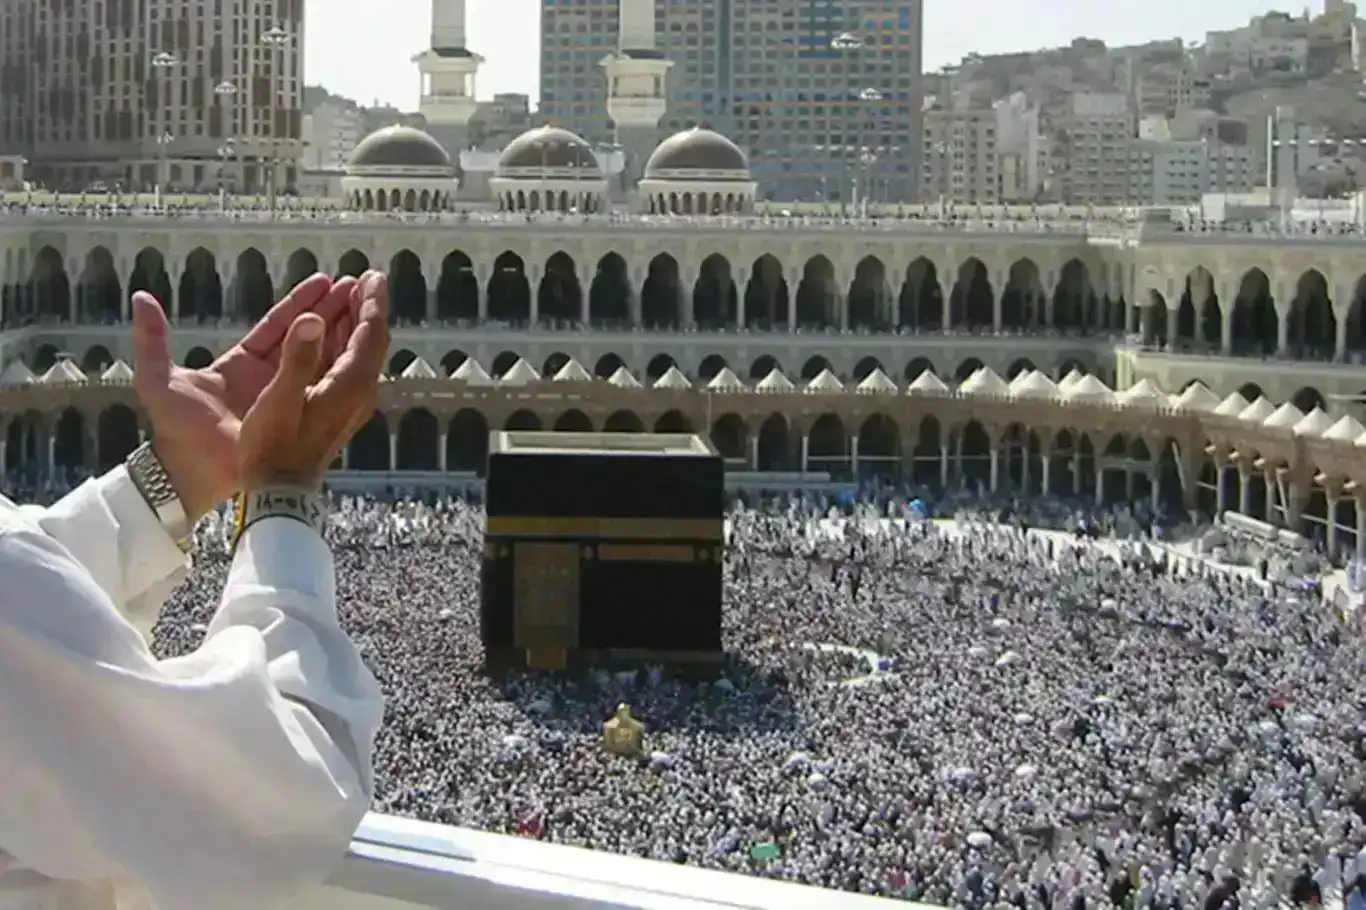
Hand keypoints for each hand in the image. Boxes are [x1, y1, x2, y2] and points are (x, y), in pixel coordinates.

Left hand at [132, 273, 360, 520]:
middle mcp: (268, 379)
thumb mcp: (159, 380)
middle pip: (305, 336)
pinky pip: (326, 390)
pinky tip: (366, 351)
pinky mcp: (298, 420)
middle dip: (331, 310)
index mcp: (240, 364)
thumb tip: (141, 296)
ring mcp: (286, 399)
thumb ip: (152, 339)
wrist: (192, 477)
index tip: (325, 280)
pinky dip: (345, 369)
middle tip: (357, 285)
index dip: (300, 303)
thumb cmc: (175, 431)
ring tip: (368, 307)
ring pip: (320, 359)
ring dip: (344, 334)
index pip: (276, 325)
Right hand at [238, 272, 389, 490]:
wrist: (279, 493)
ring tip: (349, 295)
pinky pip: (348, 366)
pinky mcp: (339, 409)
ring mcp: (350, 402)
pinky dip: (343, 342)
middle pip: (370, 340)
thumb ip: (298, 358)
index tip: (373, 276)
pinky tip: (331, 332)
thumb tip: (316, 319)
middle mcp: (358, 392)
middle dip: (366, 307)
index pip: (371, 334)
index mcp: (350, 386)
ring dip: (355, 322)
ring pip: (359, 352)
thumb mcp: (279, 402)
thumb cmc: (272, 449)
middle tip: (363, 278)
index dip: (372, 303)